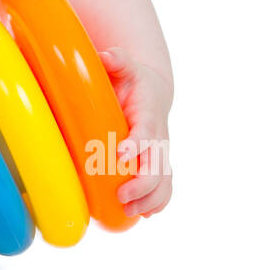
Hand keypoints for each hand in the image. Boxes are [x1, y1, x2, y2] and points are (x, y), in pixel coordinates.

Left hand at [98, 46, 172, 218]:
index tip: (122, 155)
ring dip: (150, 200)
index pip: (146, 132)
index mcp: (148, 114)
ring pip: (165, 182)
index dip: (137, 145)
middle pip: (158, 165)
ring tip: (130, 211)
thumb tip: (104, 55)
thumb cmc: (132, 80)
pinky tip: (144, 214)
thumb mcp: (125, 66)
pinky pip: (165, 188)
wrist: (152, 91)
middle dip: (143, 184)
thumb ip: (117, 60)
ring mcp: (160, 153)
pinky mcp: (158, 164)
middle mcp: (158, 137)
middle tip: (122, 195)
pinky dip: (158, 203)